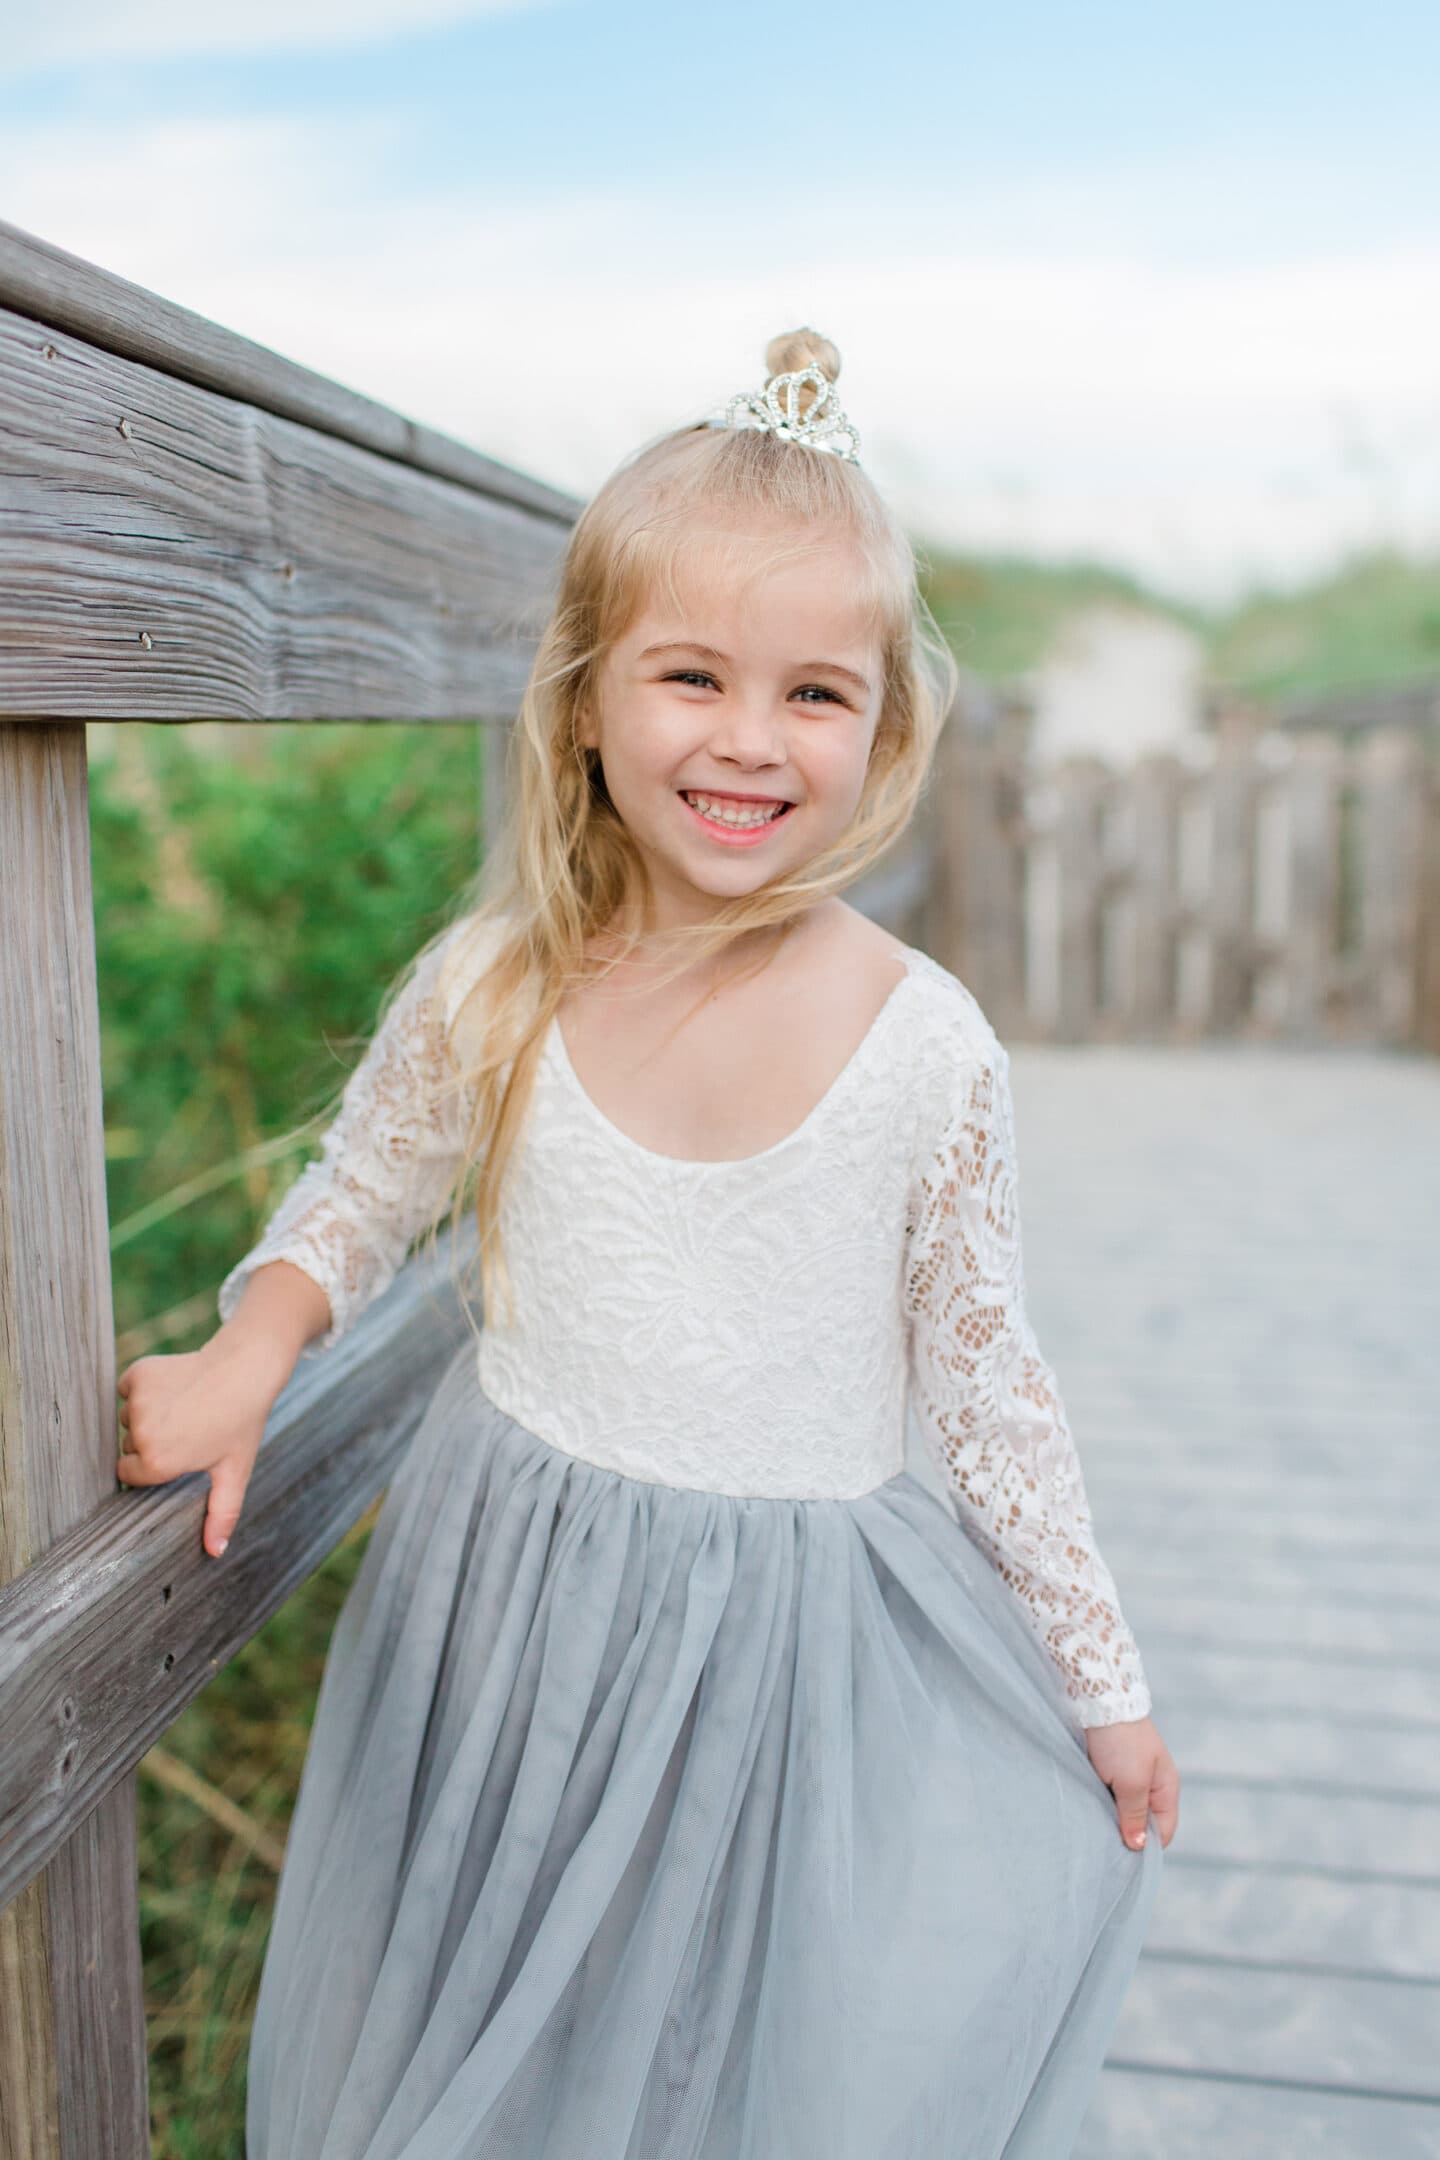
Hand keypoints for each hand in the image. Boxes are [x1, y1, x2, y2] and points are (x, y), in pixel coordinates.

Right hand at [115, 1328, 285, 1558]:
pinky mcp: (138, 1374)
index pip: (130, 1474)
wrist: (246, 1368)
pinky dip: (143, 1388)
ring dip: (148, 1415)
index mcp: (159, 1462)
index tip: (178, 1454)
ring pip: (128, 1417)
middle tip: (188, 1429)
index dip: (153, 1466)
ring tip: (184, 1408)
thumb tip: (215, 1552)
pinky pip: (127, 1388)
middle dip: (152, 1441)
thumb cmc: (242, 1422)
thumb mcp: (234, 1471)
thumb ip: (221, 1514)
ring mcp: (139, 1401)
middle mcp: (142, 1433)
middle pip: (129, 1447)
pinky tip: (174, 1387)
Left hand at [1085, 1715, 1179, 1851]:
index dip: (1145, 1846)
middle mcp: (1151, 1784)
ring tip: (1094, 1824)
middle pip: (1143, 1822)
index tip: (1123, 1855)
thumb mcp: (1131, 1782)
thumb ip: (1135, 1815)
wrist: (1098, 1699)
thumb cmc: (1120, 1740)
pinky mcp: (1109, 1767)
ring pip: (1123, 1809)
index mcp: (1165, 1788)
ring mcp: (1130, 1774)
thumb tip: (1138, 1847)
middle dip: (1126, 1833)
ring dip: (1110, 1816)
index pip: (1162, 1831)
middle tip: (1105, 1842)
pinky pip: (1108, 1794)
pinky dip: (1099, 1801)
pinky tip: (1087, 1805)